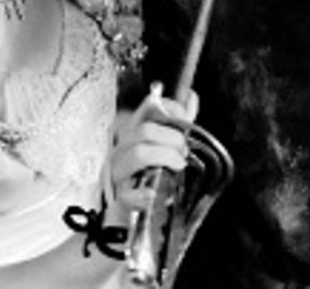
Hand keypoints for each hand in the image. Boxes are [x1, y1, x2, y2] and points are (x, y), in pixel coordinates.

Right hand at [107, 83, 198, 213]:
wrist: (133, 211)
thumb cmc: (148, 174)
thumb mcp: (163, 145)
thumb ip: (178, 123)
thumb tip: (191, 97)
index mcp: (134, 133)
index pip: (147, 108)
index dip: (170, 108)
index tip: (185, 117)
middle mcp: (123, 148)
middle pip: (144, 130)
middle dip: (171, 138)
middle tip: (184, 150)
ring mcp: (119, 171)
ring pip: (138, 154)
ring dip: (164, 157)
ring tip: (178, 165)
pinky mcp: (120, 196)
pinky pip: (128, 192)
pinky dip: (143, 193)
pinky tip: (153, 193)